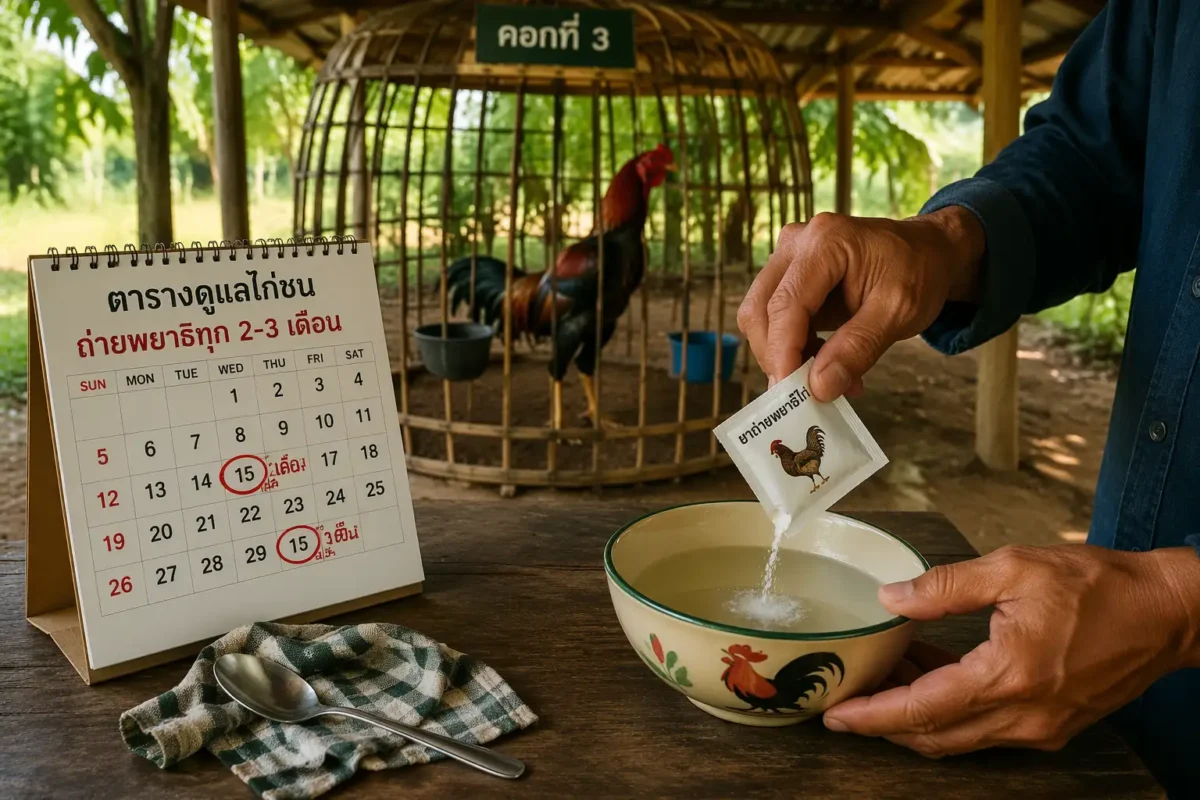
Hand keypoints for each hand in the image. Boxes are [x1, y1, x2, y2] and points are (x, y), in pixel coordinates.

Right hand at [736, 207, 984, 400]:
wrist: (927, 252)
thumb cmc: (918, 271)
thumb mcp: (899, 312)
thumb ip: (858, 348)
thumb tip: (819, 387)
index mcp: (825, 242)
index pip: (786, 303)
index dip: (783, 351)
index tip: (790, 392)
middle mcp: (796, 243)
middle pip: (760, 309)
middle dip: (777, 356)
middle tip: (806, 393)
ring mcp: (788, 258)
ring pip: (759, 316)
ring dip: (784, 355)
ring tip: (824, 379)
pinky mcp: (788, 276)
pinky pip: (774, 318)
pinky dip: (793, 348)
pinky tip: (823, 364)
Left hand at [822, 544, 1199, 756]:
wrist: (1168, 614)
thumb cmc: (1099, 586)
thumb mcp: (1015, 569)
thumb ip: (947, 586)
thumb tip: (891, 598)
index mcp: (1009, 676)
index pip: (923, 709)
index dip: (874, 716)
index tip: (835, 715)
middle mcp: (1023, 715)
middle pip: (934, 735)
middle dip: (884, 723)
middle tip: (846, 699)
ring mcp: (1039, 726)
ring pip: (958, 736)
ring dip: (916, 715)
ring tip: (882, 677)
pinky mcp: (1051, 724)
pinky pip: (985, 728)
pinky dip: (949, 709)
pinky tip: (930, 672)